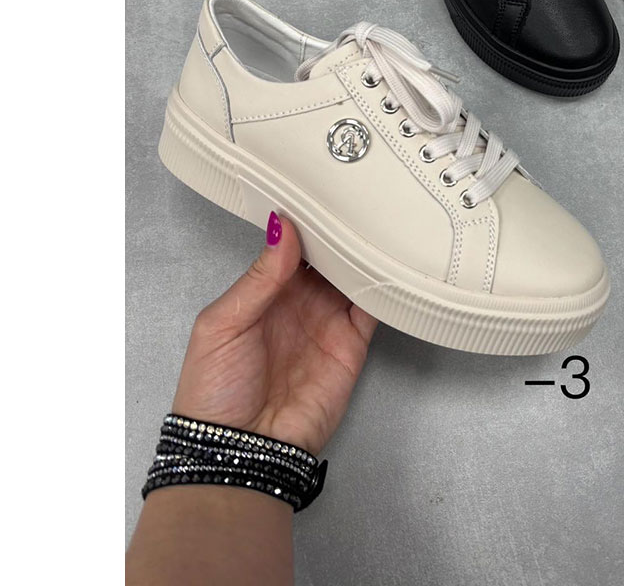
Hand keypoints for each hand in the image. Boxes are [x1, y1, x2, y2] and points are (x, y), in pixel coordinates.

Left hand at [172, 213, 376, 455]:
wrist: (240, 451)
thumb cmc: (214, 389)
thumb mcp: (223, 324)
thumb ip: (259, 277)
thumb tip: (283, 228)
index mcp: (264, 292)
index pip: (292, 247)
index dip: (306, 223)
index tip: (320, 194)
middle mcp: (298, 302)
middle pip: (327, 257)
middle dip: (340, 232)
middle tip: (355, 200)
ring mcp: (327, 322)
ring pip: (352, 276)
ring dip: (363, 253)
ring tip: (375, 223)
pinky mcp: (351, 344)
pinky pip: (372, 308)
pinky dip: (382, 286)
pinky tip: (387, 263)